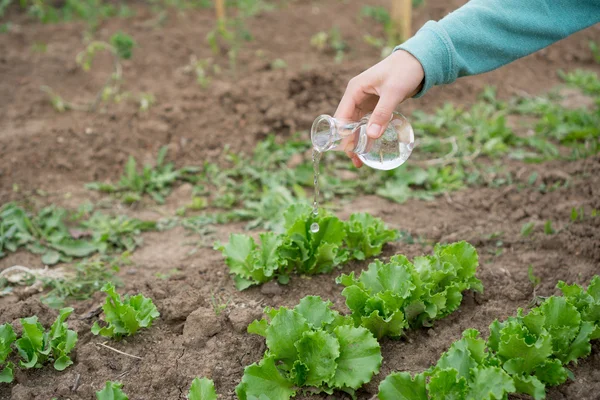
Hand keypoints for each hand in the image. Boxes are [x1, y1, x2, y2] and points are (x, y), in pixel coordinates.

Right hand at [334, 50, 423, 166]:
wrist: (419, 61)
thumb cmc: (404, 71)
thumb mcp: (393, 92)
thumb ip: (382, 113)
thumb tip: (372, 136)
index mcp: (354, 90)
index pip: (341, 116)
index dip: (343, 135)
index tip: (350, 151)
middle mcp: (356, 96)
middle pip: (347, 123)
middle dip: (350, 142)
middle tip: (356, 160)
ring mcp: (365, 101)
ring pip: (356, 125)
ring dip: (358, 140)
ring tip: (361, 159)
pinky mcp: (375, 105)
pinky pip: (368, 123)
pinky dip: (369, 134)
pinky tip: (372, 146)